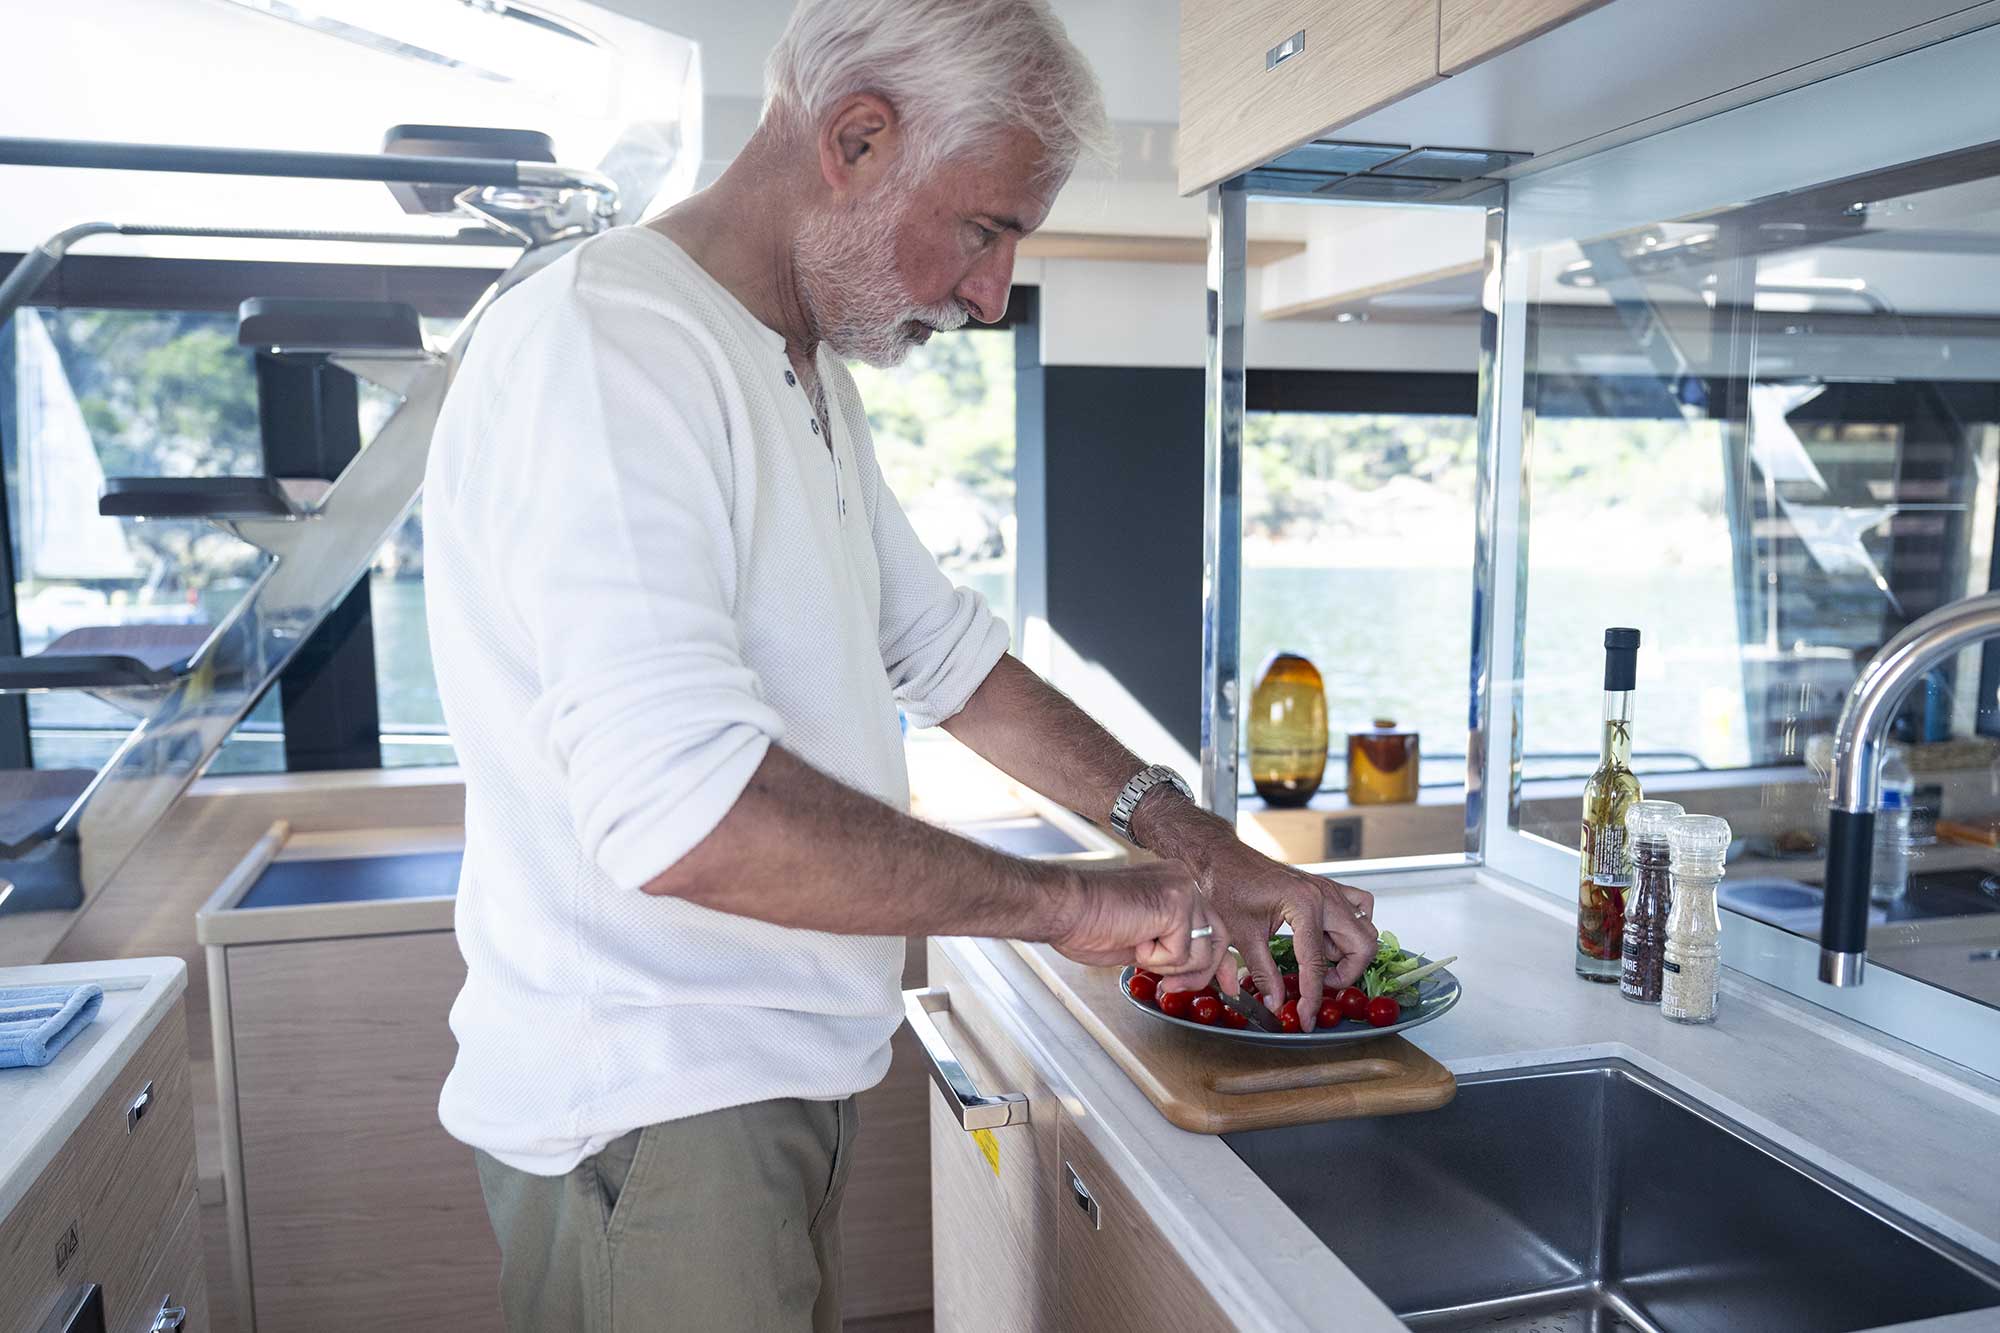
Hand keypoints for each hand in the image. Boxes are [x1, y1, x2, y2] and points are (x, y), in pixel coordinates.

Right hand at [1049, 862, 1234, 992]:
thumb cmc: (1088, 924)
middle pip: (1218, 939)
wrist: (1065, 909)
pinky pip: (1182, 953)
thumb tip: (1201, 972)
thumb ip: (1175, 949)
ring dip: (1168, 965)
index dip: (1221, 962)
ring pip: (1201, 952)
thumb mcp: (1144, 941)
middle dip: (1200, 973)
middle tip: (1171, 986)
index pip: (1214, 926)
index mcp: (1175, 886)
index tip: (1227, 985)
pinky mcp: (1175, 905)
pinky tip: (1134, 939)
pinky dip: (1155, 959)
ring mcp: (1182, 891)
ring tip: (1137, 948)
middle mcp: (1184, 882)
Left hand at [1192, 843, 1377, 1031]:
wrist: (1222, 858)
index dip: (1313, 997)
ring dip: (1350, 952)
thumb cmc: (1227, 887)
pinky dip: (1352, 929)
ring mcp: (1329, 889)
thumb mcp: (1242, 935)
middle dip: (1346, 974)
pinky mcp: (1326, 888)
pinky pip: (1359, 909)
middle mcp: (1324, 895)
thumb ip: (1263, 973)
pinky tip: (1326, 938)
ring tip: (1318, 960)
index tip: (1307, 1018)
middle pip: (1362, 945)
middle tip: (1320, 984)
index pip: (1316, 963)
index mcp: (1303, 905)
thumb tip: (1275, 1004)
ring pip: (1365, 928)